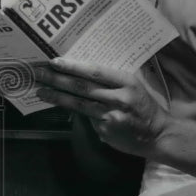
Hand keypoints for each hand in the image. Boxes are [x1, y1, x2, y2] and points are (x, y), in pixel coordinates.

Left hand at [33, 58, 168, 157]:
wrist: (158, 134)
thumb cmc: (143, 106)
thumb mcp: (132, 86)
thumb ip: (109, 79)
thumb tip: (78, 72)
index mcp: (126, 82)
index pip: (95, 71)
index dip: (73, 66)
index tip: (54, 61)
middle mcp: (118, 98)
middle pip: (82, 87)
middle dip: (57, 79)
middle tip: (38, 73)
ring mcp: (110, 116)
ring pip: (78, 104)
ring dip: (56, 97)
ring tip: (40, 91)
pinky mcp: (105, 130)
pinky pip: (85, 118)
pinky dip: (72, 111)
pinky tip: (58, 105)